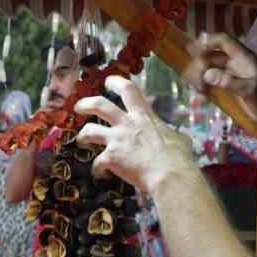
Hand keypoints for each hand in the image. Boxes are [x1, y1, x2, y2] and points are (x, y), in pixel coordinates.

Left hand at [74, 77, 197, 195]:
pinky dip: (98, 169)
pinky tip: (102, 174)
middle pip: (99, 105)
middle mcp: (126, 124)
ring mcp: (116, 140)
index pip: (128, 90)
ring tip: (81, 140)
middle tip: (78, 107)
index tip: (108, 81)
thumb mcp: (178, 139)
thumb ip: (170, 135)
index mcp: (144, 116)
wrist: (169, 175)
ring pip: (89, 131)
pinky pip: (97, 163)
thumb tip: (176, 138)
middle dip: (85, 104)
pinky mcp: (110, 158)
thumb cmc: (178, 158)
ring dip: (83, 135)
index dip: (116, 82)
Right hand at [184, 32, 256, 126]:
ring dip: (200, 76)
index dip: (208, 41)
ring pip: (210, 67)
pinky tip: (202, 95)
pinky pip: (213, 79)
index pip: (224, 41)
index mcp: (244, 57)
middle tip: (193, 80)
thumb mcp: (250, 90)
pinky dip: (205, 85)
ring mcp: (233, 72)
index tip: (192, 50)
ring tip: (197, 90)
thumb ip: (229, 82)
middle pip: (213, 55)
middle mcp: (237, 61)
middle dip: (200, 65)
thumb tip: (207, 74)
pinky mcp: (230, 83)